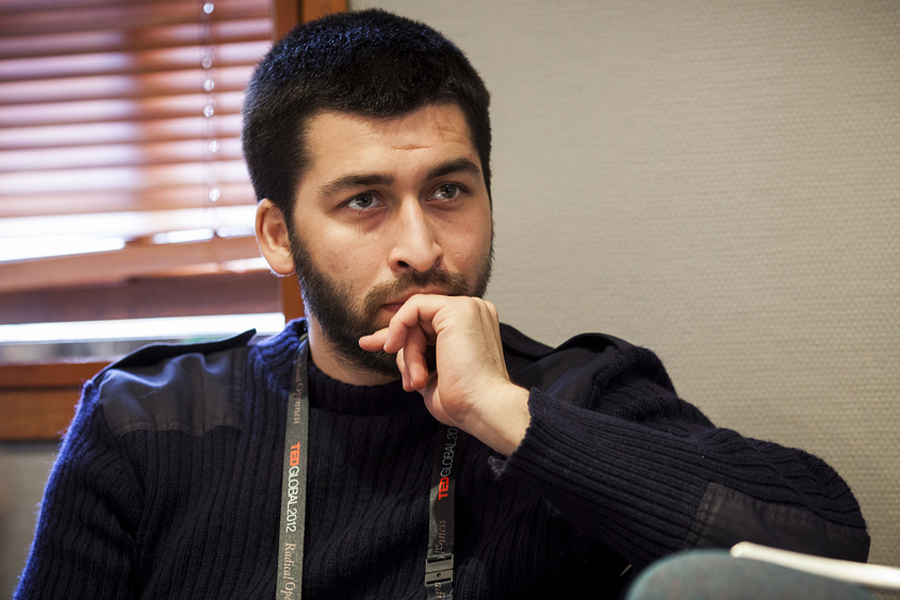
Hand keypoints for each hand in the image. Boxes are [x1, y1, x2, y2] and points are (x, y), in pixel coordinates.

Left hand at [359, 294, 529, 455]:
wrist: (483, 408)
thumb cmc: (464, 401)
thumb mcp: (430, 376)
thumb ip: (415, 356)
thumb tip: (392, 345)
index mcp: (472, 327)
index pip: (428, 322)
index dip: (399, 333)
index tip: (372, 345)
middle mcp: (473, 313)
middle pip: (420, 319)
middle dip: (399, 345)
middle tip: (404, 379)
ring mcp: (467, 308)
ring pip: (416, 317)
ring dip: (408, 353)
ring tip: (418, 381)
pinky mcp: (457, 309)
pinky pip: (414, 307)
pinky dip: (400, 327)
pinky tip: (397, 348)